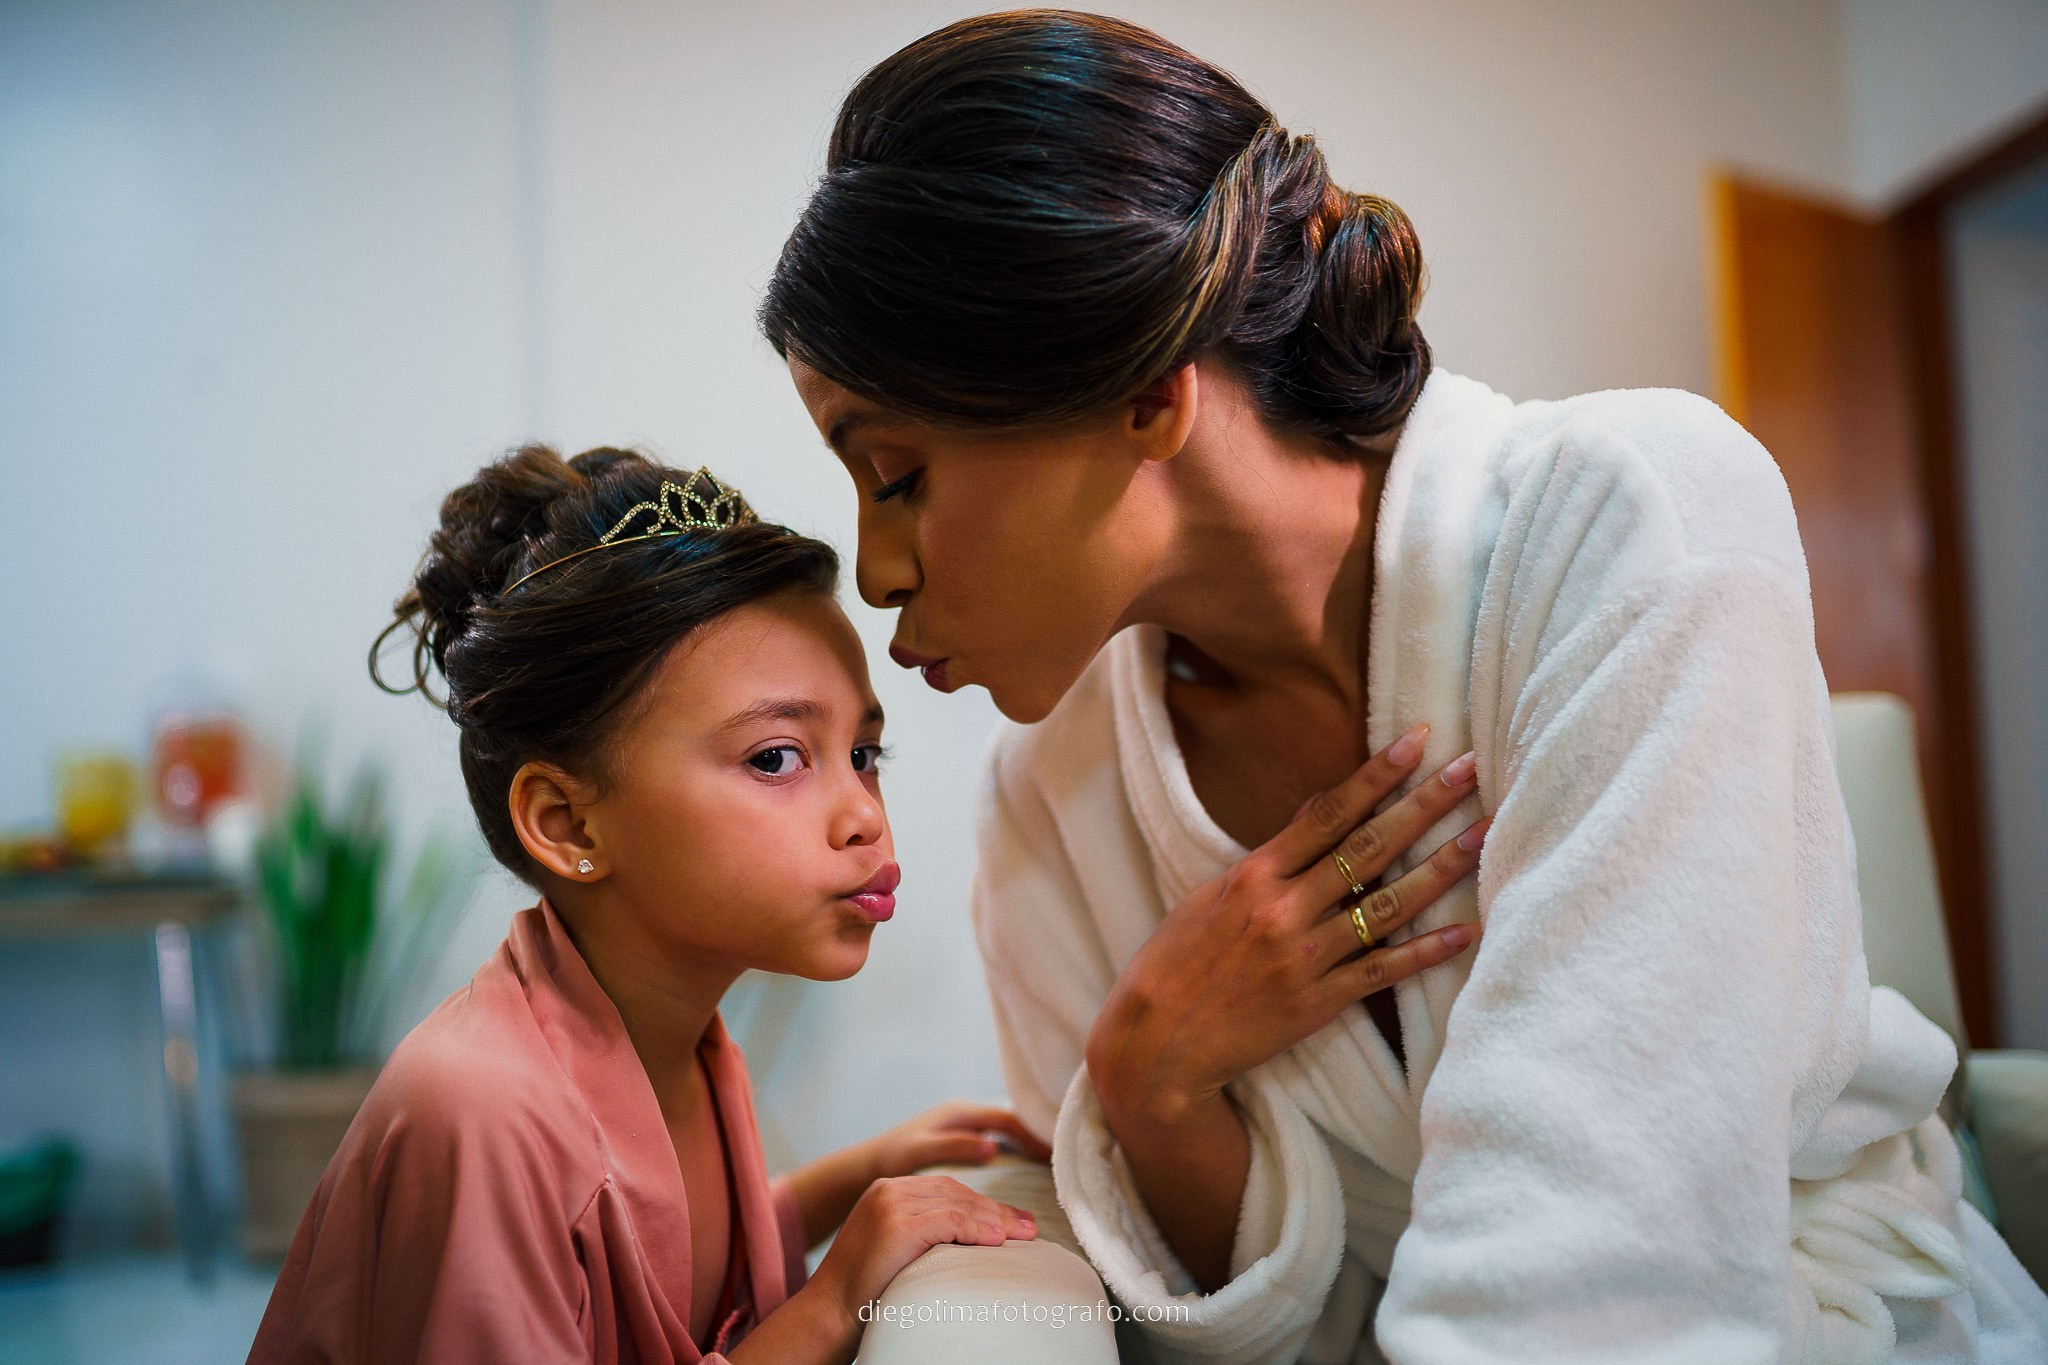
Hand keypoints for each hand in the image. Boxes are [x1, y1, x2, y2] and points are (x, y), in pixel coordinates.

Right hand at [805, 1176, 1038, 1329]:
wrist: (830, 1312)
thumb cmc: (865, 1291)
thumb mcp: (895, 1247)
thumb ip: (924, 1231)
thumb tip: (974, 1236)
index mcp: (886, 1190)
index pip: (947, 1189)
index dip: (983, 1204)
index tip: (1014, 1221)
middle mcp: (888, 1189)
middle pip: (956, 1192)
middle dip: (996, 1210)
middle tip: (1029, 1227)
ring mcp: (891, 1203)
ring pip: (957, 1204)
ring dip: (995, 1221)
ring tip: (1023, 1236)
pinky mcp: (898, 1223)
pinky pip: (950, 1221)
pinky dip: (978, 1230)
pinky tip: (997, 1242)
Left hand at [866, 1101, 1052, 1177]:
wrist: (867, 1163)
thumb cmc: (891, 1156)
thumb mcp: (921, 1151)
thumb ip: (955, 1147)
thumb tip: (993, 1147)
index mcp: (959, 1113)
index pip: (1007, 1119)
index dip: (1032, 1134)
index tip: (1053, 1153)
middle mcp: (963, 1114)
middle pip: (1010, 1124)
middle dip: (1034, 1141)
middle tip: (1060, 1163)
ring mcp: (962, 1126)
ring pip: (1003, 1133)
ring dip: (1024, 1147)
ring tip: (1048, 1169)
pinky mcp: (958, 1140)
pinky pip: (994, 1142)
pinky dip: (1011, 1152)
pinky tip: (1020, 1170)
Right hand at [1086, 724, 1486, 1126]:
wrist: (1156, 1043)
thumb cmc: (1174, 963)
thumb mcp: (1209, 896)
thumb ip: (1269, 858)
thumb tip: (1315, 814)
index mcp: (1252, 875)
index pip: (1327, 814)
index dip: (1375, 775)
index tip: (1416, 742)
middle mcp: (1283, 909)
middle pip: (1367, 848)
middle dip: (1422, 805)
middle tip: (1468, 770)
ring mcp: (1304, 957)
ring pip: (1387, 905)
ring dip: (1441, 869)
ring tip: (1483, 836)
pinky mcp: (1318, 1003)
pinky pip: (1383, 971)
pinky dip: (1426, 952)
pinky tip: (1468, 930)